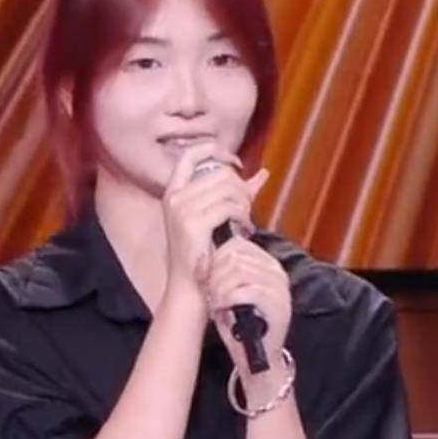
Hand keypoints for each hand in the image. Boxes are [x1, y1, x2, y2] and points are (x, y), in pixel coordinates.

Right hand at [161, 147, 265, 295]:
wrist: (192, 288)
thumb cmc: (205, 253)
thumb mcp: (217, 218)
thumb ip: (237, 193)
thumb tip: (263, 174)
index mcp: (174, 191)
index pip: (191, 154)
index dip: (215, 151)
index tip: (235, 163)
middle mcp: (175, 197)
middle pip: (220, 172)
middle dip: (241, 188)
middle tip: (246, 209)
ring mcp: (182, 209)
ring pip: (228, 188)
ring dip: (245, 205)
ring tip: (245, 222)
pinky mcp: (193, 223)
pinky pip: (230, 206)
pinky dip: (244, 217)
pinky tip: (245, 230)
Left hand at [203, 237, 292, 379]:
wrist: (257, 361)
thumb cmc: (240, 326)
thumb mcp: (228, 293)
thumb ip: (220, 272)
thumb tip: (203, 256)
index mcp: (267, 264)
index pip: (236, 245)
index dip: (214, 259)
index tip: (205, 279)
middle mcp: (277, 272)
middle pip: (234, 256)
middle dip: (214, 275)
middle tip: (210, 295)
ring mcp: (280, 288)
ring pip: (237, 271)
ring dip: (218, 289)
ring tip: (215, 304)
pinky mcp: (278, 305)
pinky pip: (245, 290)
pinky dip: (226, 299)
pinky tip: (220, 310)